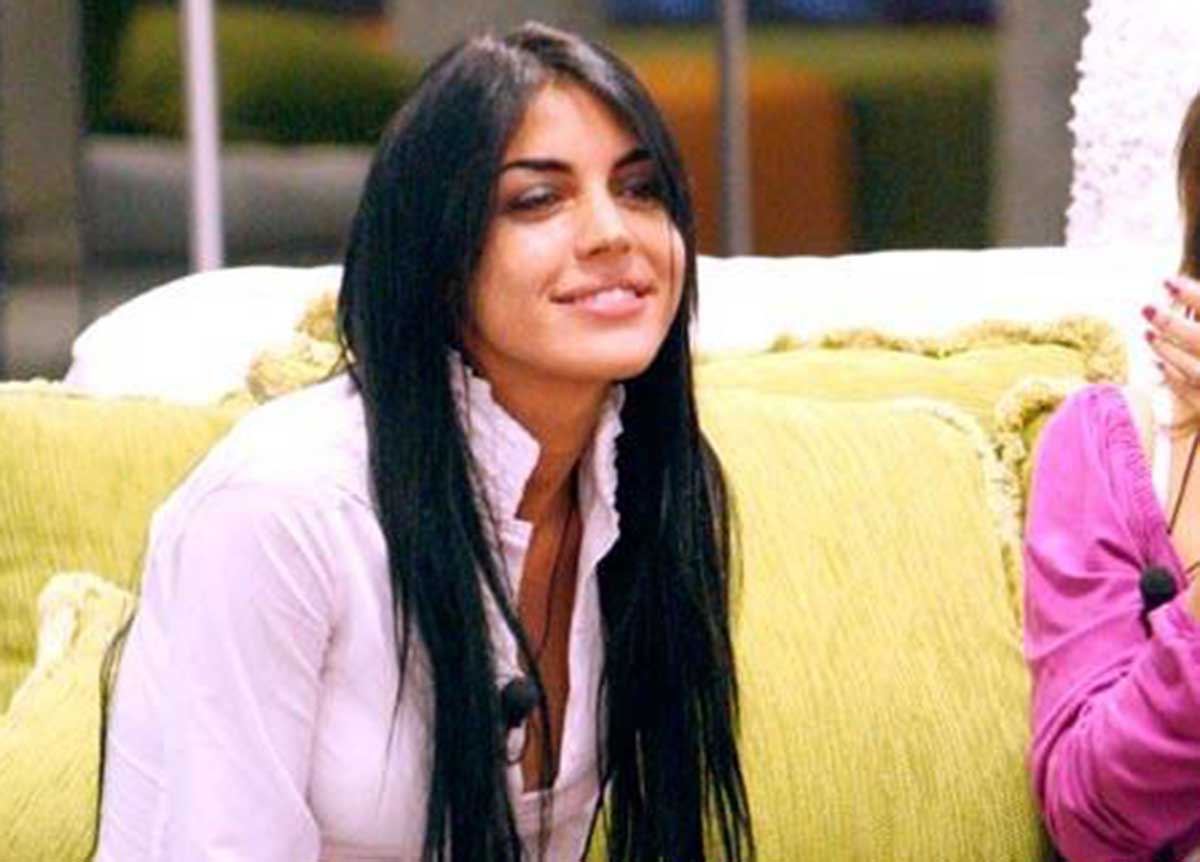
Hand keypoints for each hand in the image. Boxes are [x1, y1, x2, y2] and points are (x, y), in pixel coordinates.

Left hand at [1145, 275, 1199, 418]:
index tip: (1167, 282)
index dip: (1192, 294)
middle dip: (1172, 324)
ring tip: (1147, 333)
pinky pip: (1191, 393)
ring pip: (1193, 370)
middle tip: (1146, 307)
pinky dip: (1173, 377)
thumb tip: (1176, 287)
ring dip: (1166, 350)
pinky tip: (1158, 363)